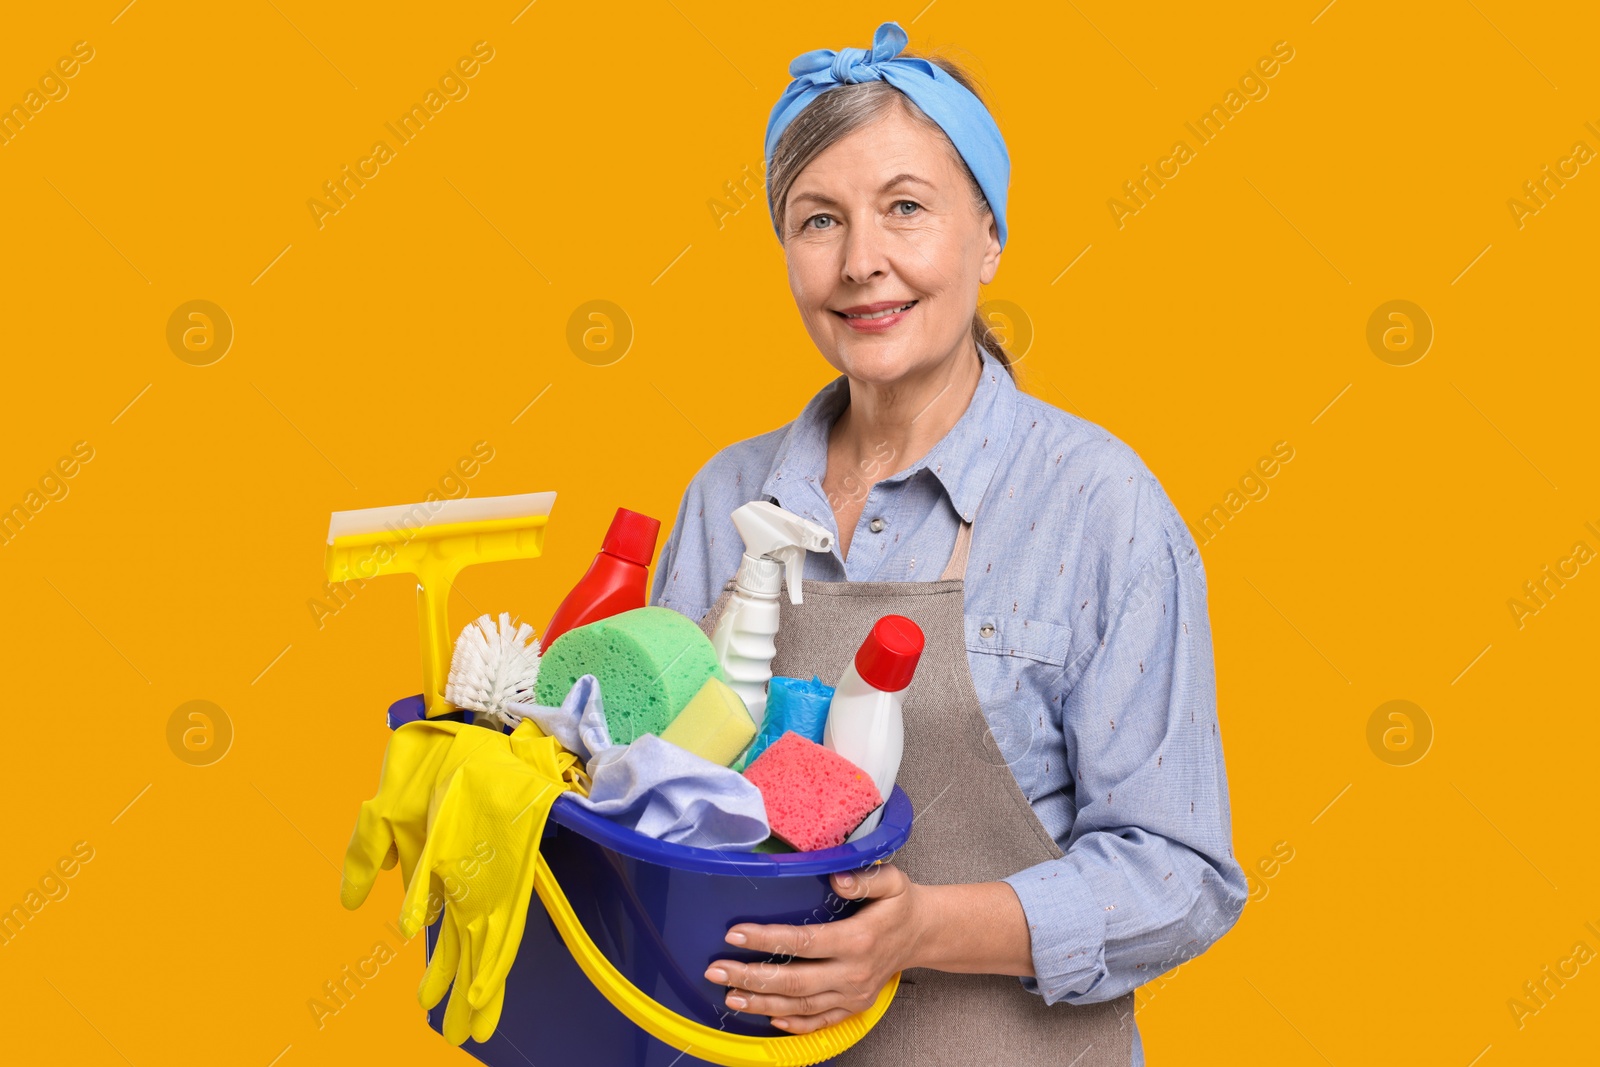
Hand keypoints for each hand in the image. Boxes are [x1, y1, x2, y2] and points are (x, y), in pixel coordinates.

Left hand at [702, 861, 925, 1033]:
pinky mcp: (853, 1007)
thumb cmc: (901, 904)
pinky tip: (766, 1017)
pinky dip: (792, 1023)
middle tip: (716, 970)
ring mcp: (852, 995)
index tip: (735, 934)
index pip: (802, 942)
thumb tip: (835, 878)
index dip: (766, 940)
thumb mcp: (892, 881)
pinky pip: (818, 1021)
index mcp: (857, 940)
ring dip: (761, 1003)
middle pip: (793, 982)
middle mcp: (853, 973)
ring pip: (800, 1006)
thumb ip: (864, 877)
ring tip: (729, 995)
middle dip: (750, 977)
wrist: (923, 935)